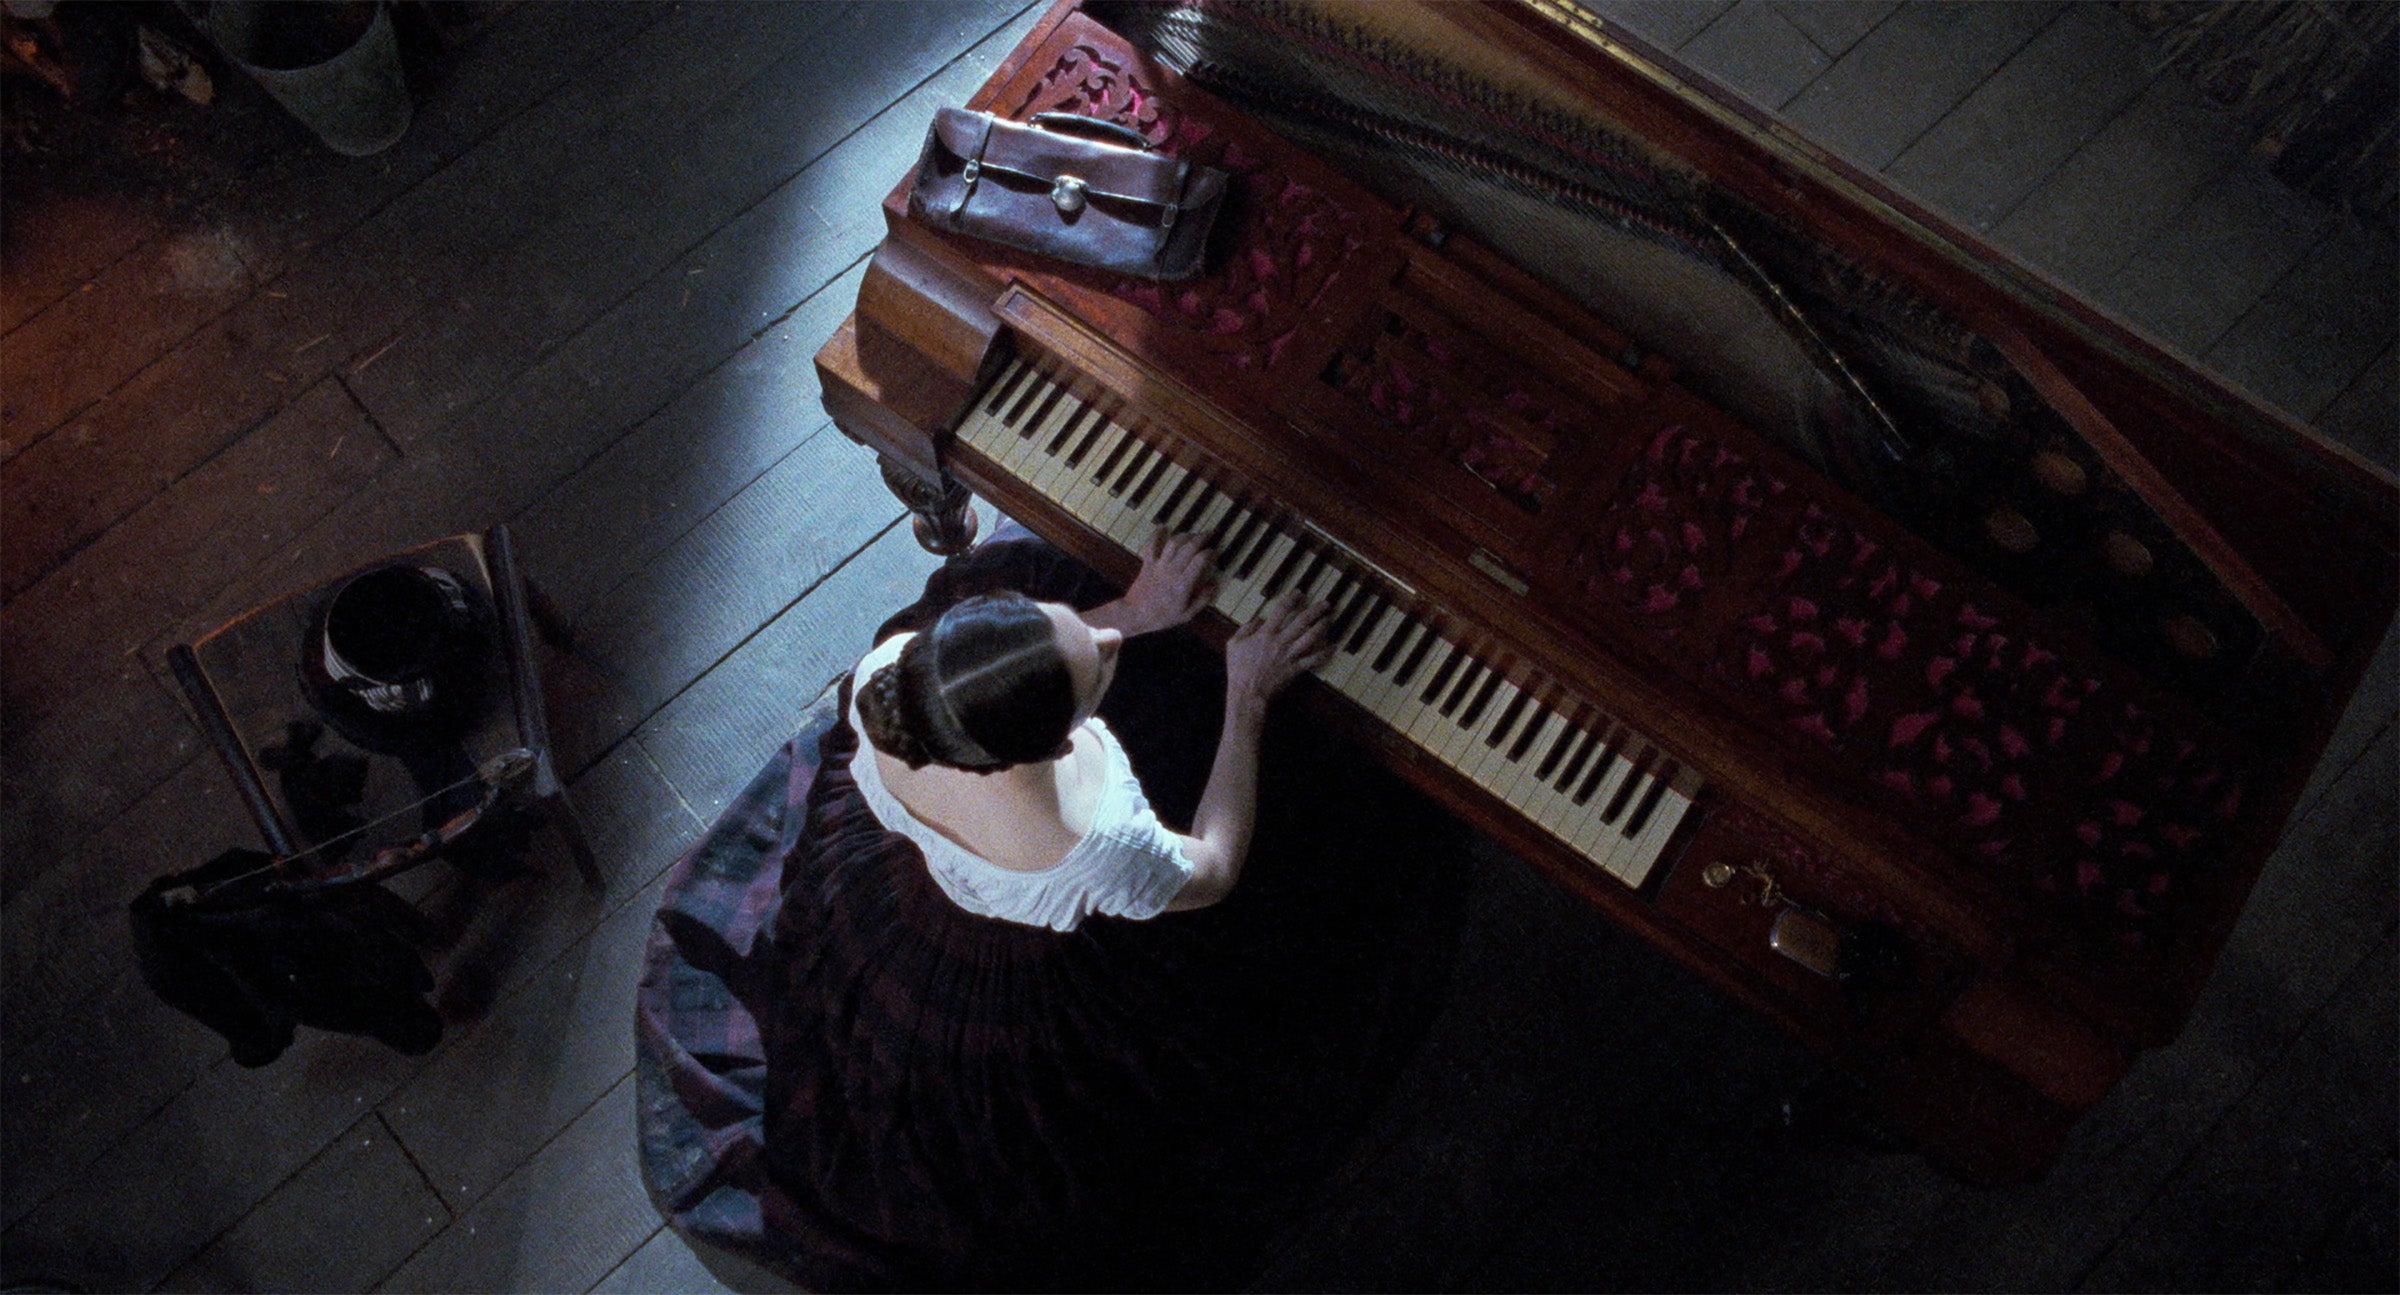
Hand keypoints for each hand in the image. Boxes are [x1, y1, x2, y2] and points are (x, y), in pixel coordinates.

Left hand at [1090, 531, 1215, 636]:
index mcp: (1184, 583)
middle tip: (1209, 534)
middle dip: (1201, 538)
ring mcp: (1159, 565)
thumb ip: (1202, 599)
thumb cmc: (1162, 617)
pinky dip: (1156, 534)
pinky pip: (1151, 545)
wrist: (1135, 614)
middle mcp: (1172, 570)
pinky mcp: (1148, 563)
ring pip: (1173, 543)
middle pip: (1189, 547)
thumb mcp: (1186, 614)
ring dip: (1184, 535)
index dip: (1210, 553)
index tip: (1215, 552)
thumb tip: (1213, 585)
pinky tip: (1163, 527)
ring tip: (1192, 534)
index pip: (1200, 560)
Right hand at [1225, 589, 1331, 715]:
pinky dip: (1324, 654)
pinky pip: (1313, 660)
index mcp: (1266, 634)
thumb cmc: (1238, 670)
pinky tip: (1332, 647)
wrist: (1248, 693)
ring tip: (1329, 619)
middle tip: (1326, 603)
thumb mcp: (1234, 644)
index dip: (1292, 599)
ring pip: (1311, 637)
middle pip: (1302, 621)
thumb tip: (1258, 619)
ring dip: (1322, 627)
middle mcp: (1281, 641)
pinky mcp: (1296, 668)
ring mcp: (1290, 655)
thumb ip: (1246, 629)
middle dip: (1315, 610)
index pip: (1281, 610)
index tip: (1299, 593)